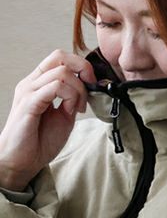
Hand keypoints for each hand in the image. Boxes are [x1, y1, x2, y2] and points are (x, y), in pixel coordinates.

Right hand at [0, 50, 95, 190]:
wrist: (22, 160)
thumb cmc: (40, 140)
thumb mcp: (64, 116)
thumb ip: (73, 100)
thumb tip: (89, 89)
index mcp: (40, 83)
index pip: (61, 58)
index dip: (82, 66)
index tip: (92, 85)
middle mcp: (32, 83)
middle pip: (60, 56)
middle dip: (84, 70)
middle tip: (90, 90)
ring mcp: (29, 91)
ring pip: (62, 73)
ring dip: (78, 90)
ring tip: (77, 108)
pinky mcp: (28, 103)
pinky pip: (54, 87)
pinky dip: (69, 96)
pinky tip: (70, 111)